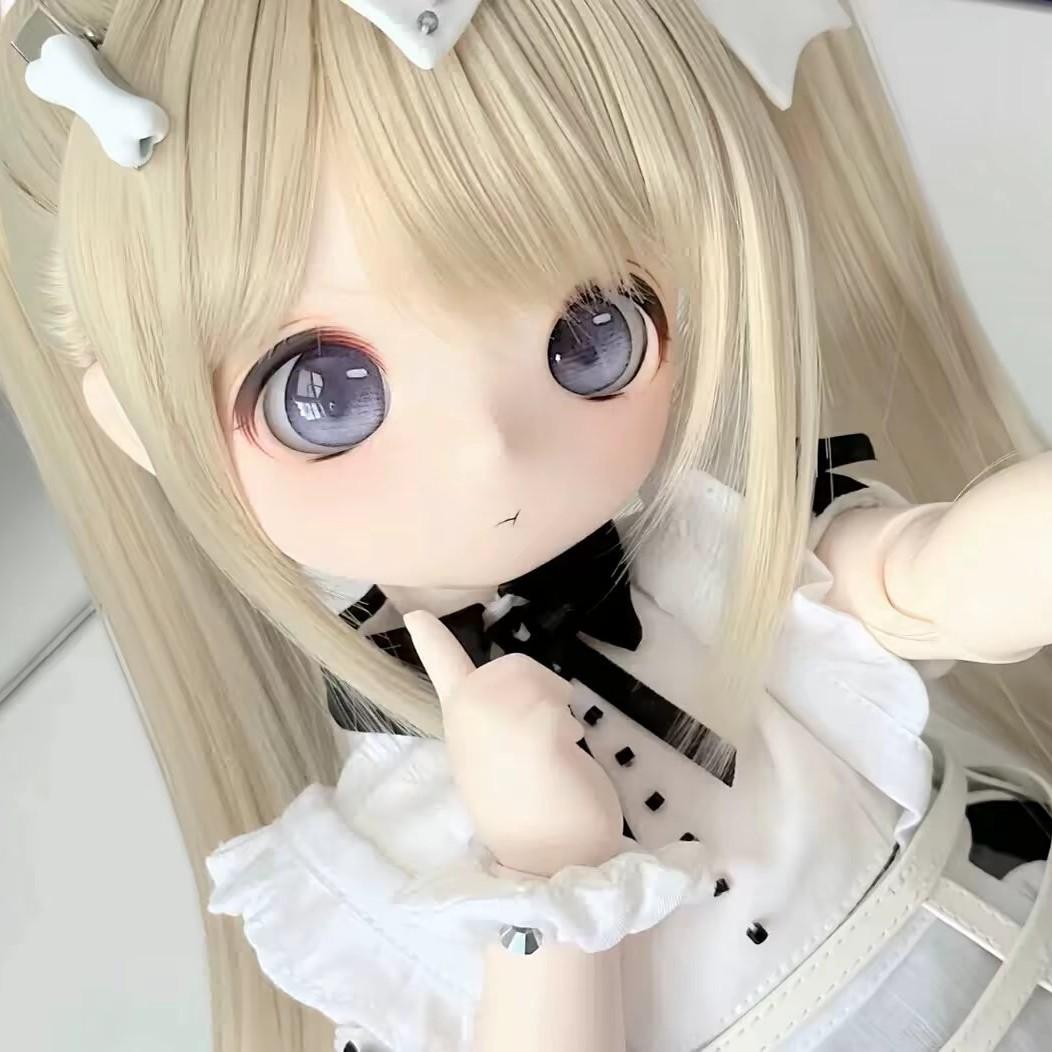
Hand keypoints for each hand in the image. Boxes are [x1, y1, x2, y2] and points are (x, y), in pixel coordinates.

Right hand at [404, 611, 624, 876]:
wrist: (553, 859)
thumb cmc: (533, 810)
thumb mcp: (504, 754)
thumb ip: (500, 720)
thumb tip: (524, 701)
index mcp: (459, 724)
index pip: (441, 668)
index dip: (430, 638)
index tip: (413, 612)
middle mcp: (468, 718)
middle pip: (512, 665)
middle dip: (540, 688)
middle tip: (548, 733)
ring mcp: (495, 721)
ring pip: (537, 678)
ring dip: (559, 705)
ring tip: (556, 746)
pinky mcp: (532, 729)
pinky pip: (558, 703)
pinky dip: (570, 724)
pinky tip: (565, 755)